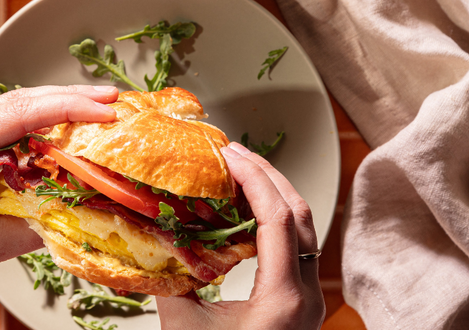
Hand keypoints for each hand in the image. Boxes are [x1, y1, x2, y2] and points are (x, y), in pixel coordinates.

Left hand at [0, 85, 119, 305]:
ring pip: (2, 112)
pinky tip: (47, 145)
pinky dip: (23, 133)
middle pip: (14, 101)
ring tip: (88, 115)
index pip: (21, 113)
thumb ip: (33, 226)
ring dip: (45, 113)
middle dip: (64, 99)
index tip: (108, 110)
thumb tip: (76, 215)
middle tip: (110, 102)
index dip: (70, 108)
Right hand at [156, 142, 324, 329]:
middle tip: (236, 155)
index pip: (279, 220)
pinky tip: (251, 215)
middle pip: (300, 217)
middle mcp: (308, 297)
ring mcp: (311, 301)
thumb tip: (157, 236)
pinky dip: (277, 225)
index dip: (255, 179)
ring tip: (243, 176)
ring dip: (275, 198)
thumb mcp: (184, 326)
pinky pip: (299, 252)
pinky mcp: (304, 306)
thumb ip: (172, 278)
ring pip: (305, 232)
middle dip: (268, 177)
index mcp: (283, 298)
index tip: (230, 156)